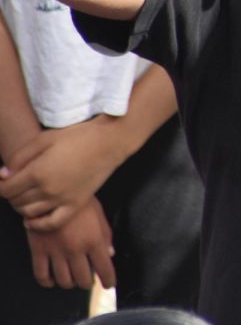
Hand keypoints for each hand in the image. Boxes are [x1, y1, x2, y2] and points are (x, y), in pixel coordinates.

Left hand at [0, 118, 123, 229]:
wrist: (110, 142)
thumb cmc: (78, 136)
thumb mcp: (44, 139)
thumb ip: (20, 157)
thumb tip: (3, 175)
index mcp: (38, 172)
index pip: (6, 189)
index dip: (1, 185)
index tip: (4, 179)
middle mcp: (47, 190)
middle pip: (16, 201)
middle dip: (11, 194)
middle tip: (16, 184)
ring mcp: (62, 200)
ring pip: (28, 212)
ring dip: (20, 206)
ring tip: (24, 196)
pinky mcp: (76, 205)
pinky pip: (51, 223)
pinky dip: (37, 224)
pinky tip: (30, 220)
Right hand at [25, 197, 114, 289]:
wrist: (53, 191)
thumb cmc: (80, 201)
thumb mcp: (99, 214)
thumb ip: (106, 235)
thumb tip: (110, 254)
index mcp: (94, 240)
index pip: (104, 268)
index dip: (108, 280)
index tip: (109, 284)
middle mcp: (76, 249)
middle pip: (82, 279)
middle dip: (87, 282)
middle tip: (88, 279)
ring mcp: (56, 251)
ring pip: (64, 280)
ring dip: (69, 283)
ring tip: (72, 279)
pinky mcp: (39, 250)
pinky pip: (41, 274)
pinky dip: (47, 282)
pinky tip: (52, 281)